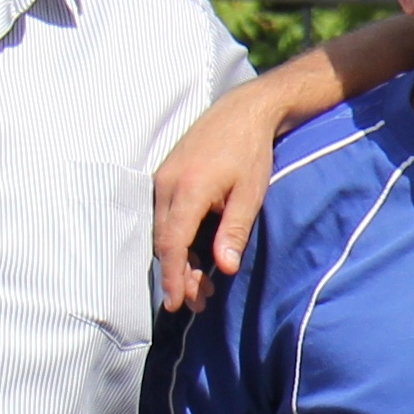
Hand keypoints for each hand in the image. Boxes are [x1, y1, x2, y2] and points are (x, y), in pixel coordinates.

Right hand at [152, 82, 287, 309]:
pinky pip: (164, 216)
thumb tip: (225, 267)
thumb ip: (234, 231)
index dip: (173, 276)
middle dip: (179, 275)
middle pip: (164, 242)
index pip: (173, 243)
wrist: (244, 110)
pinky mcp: (166, 175)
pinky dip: (177, 238)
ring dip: (179, 258)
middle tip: (200, 301)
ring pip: (162, 230)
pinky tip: (197, 253)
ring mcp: (162, 178)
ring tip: (202, 283)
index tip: (176, 303)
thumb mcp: (251, 194)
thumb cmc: (251, 151)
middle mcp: (166, 183)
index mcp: (188, 189)